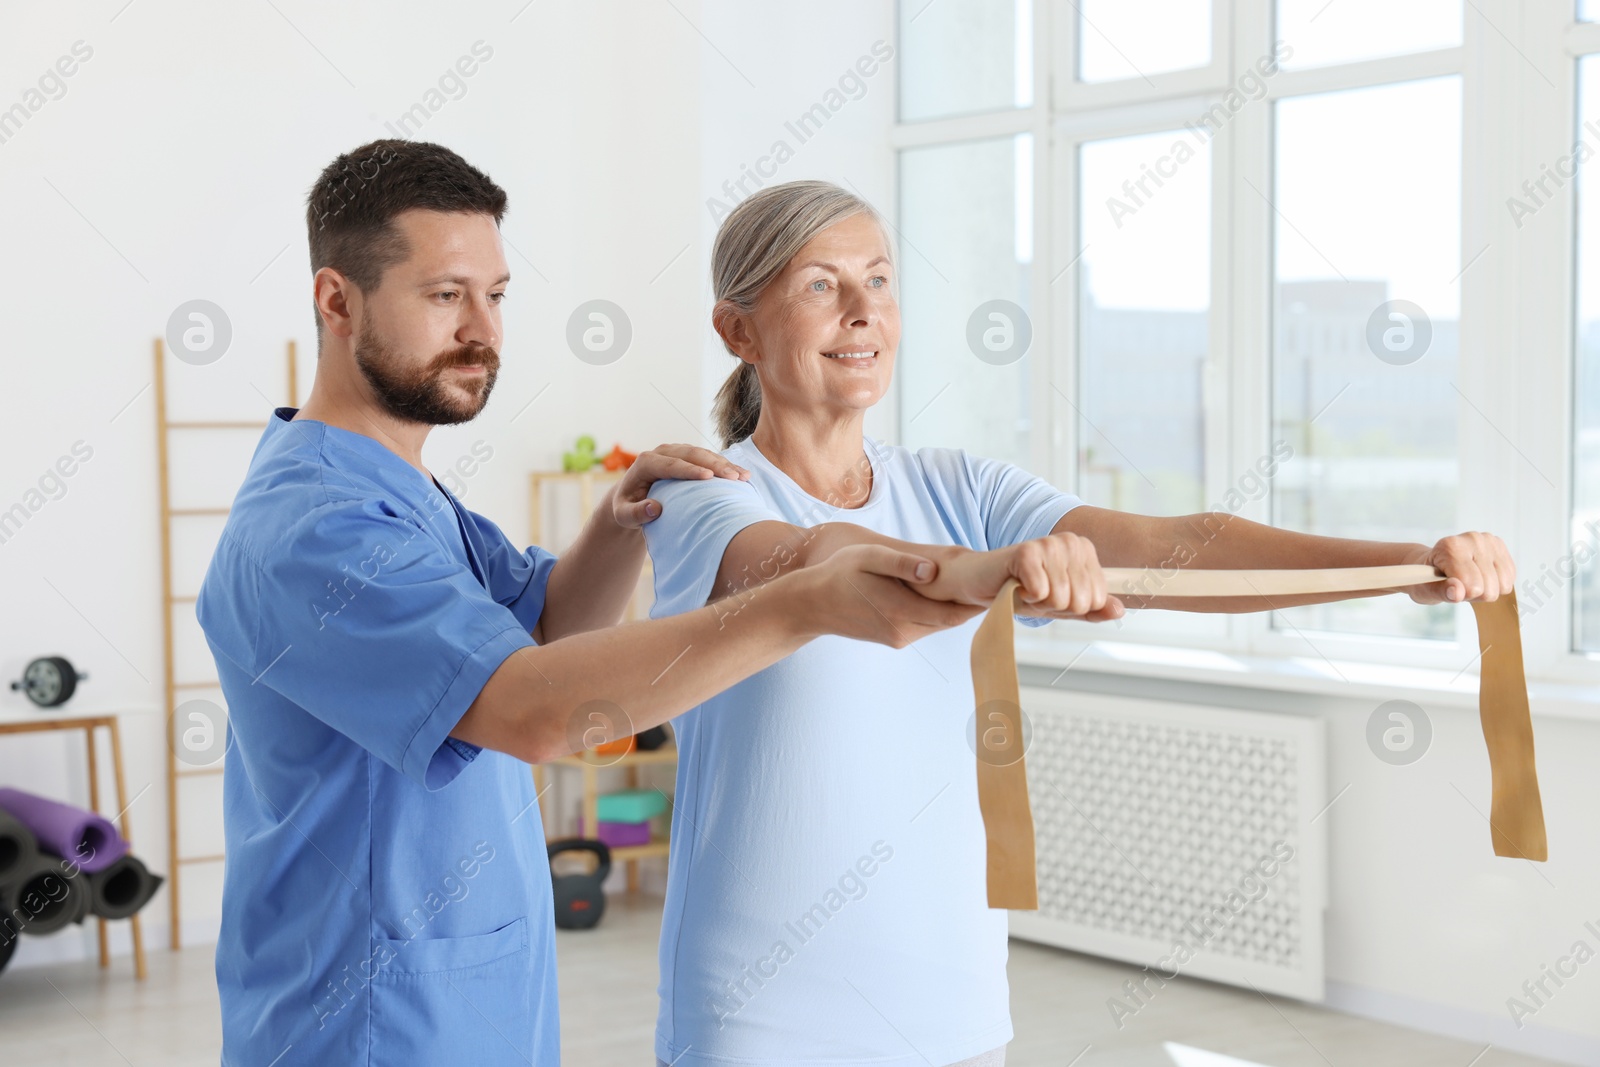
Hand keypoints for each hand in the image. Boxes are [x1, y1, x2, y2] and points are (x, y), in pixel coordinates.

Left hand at [612, 444, 747, 528]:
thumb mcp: (624, 514)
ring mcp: (676, 452)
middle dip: (714, 465)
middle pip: (691, 454)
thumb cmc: (627, 508)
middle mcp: (662, 452)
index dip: (689, 470)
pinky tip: (742, 475)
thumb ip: (635, 513)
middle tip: (733, 477)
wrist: (632, 497)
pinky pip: (708, 458)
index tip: (708, 477)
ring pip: (703, 453)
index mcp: (645, 462)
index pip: (670, 464)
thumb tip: (654, 508)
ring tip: (744, 476)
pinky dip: (725, 466)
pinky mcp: (688, 456)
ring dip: (724, 464)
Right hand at [790, 543, 984, 647]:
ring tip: (982, 587)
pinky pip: (926, 625)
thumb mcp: (867, 558)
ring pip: (940, 624)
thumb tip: (931, 569)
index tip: (1002, 589)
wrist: (810, 605)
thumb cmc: (839, 575)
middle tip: (1002, 586)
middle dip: (975, 605)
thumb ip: (900, 563)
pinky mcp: (895, 638)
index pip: (954, 613)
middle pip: (952, 621)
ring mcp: (900, 638)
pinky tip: (947, 594)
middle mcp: (904, 631)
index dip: (980, 603)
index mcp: (901, 611)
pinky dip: (939, 612)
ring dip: (957, 609)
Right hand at [922, 533, 1123, 622]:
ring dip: (1038, 603)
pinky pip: (1040, 592)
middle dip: (1055, 607)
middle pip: (1081, 601)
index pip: (1097, 600)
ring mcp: (1049, 544)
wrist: (982, 584)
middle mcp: (1070, 542)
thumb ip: (1093, 608)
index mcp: (1084, 550)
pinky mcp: (1026, 552)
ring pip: (1061, 598)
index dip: (1071, 607)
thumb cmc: (1023, 591)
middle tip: (1036, 593)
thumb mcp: (1063, 604)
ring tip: (1026, 589)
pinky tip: (1016, 585)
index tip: (1052, 594)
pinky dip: (1025, 598)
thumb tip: (1118, 609)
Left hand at [1401, 532, 1516, 604]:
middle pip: (1489, 588)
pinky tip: (1481, 576)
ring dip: (1487, 589)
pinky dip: (1497, 584)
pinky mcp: (1500, 546)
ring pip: (1503, 585)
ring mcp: (1489, 541)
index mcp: (1450, 546)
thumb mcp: (1427, 590)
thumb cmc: (1428, 579)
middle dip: (1474, 593)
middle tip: (1459, 584)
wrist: (1435, 564)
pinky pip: (1510, 579)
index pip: (1471, 584)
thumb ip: (1442, 591)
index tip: (1449, 586)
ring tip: (1469, 580)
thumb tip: (1458, 592)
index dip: (1462, 594)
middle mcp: (1472, 539)